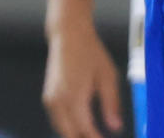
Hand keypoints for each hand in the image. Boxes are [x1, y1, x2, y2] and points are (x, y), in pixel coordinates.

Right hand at [42, 19, 123, 137]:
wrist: (68, 36)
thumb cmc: (91, 53)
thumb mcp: (108, 76)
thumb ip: (111, 104)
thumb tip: (116, 127)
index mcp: (74, 97)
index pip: (84, 129)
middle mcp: (58, 101)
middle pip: (69, 133)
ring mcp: (50, 100)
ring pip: (61, 128)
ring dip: (74, 134)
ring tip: (92, 134)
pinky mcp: (48, 97)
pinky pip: (57, 119)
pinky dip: (68, 126)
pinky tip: (81, 126)